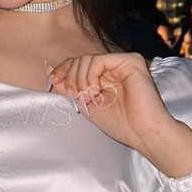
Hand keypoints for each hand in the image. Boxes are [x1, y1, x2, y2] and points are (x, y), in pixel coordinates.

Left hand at [48, 52, 191, 177]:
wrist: (143, 133)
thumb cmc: (120, 123)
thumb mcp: (86, 104)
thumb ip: (70, 88)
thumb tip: (49, 72)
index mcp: (105, 76)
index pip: (78, 64)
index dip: (62, 71)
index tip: (51, 82)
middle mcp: (114, 67)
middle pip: (80, 60)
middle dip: (70, 78)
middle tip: (76, 98)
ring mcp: (123, 62)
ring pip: (87, 59)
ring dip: (80, 80)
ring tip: (87, 98)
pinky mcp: (131, 61)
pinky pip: (99, 60)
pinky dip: (90, 75)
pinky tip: (94, 91)